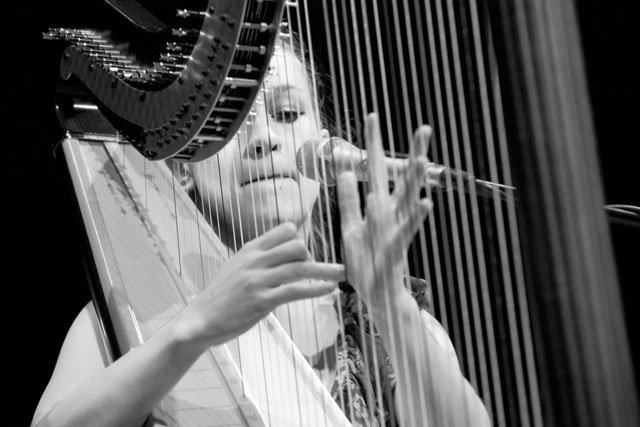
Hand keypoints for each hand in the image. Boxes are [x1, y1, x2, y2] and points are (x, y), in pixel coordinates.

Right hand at [173, 222, 344, 349]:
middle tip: (315, 272)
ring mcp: (258, 280)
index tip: (304, 254)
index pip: (284, 230)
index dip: (299, 239)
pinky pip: (295, 290)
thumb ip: (259, 258)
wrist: (199, 319)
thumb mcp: (236, 267)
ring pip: (300, 267)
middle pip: (296, 246)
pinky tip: (329, 289)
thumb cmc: (221, 295)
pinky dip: (316, 288)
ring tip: (343, 273)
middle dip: (310, 257)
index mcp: (250, 249)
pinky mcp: (262, 302)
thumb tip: (284, 252)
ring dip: (325, 270)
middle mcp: (255, 260)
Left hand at [337, 113, 432, 309]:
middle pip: (400, 179)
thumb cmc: (365, 263)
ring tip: (423, 158)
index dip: (371, 144)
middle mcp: (390, 215)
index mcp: (377, 208)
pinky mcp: (396, 250)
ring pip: (407, 201)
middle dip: (412, 153)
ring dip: (415, 180)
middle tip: (424, 127)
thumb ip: (349, 201)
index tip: (372, 116)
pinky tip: (425, 202)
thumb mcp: (351, 228)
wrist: (376, 296)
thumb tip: (345, 173)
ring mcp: (395, 231)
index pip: (374, 171)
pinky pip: (405, 231)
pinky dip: (415, 217)